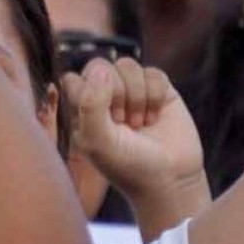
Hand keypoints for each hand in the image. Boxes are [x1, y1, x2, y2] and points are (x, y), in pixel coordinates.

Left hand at [60, 59, 204, 203]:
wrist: (169, 178)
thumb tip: (101, 69)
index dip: (87, 93)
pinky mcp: (158, 90)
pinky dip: (155, 95)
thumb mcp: (97, 141)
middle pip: (99, 65)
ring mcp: (131, 92)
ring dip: (136, 95)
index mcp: (81, 110)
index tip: (102, 120)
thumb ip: (90, 104)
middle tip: (122, 122)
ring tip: (139, 123)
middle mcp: (103, 98)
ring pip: (126, 65)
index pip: (73, 79)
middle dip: (114, 92)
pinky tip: (155, 117)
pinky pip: (153, 72)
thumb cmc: (127, 165)